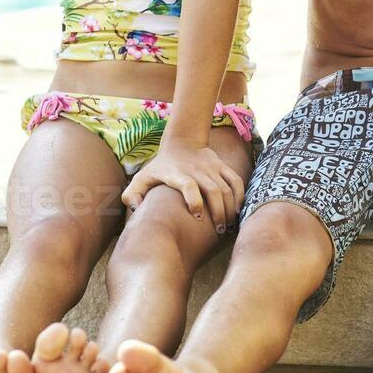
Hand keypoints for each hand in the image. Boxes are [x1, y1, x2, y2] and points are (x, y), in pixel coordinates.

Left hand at [121, 138, 245, 232]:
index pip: (188, 185)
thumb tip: (135, 209)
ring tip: (228, 226)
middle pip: (213, 190)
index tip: (198, 215)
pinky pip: (236, 181)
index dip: (194, 200)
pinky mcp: (222, 166)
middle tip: (219, 231)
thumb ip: (132, 194)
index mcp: (177, 174)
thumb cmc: (160, 167)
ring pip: (226, 188)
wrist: (182, 141)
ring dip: (230, 208)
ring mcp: (211, 168)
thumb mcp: (142, 177)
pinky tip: (238, 211)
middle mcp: (196, 170)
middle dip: (218, 212)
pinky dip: (240, 195)